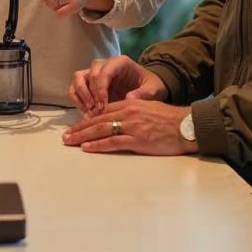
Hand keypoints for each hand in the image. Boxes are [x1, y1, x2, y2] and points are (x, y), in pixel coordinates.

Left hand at [62, 101, 195, 155]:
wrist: (186, 126)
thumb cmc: (170, 120)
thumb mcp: (148, 108)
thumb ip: (132, 111)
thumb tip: (118, 118)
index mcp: (130, 104)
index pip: (102, 110)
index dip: (87, 118)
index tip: (76, 125)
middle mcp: (128, 112)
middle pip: (97, 119)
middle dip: (79, 128)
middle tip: (65, 136)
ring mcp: (132, 126)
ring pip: (101, 129)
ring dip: (82, 136)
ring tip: (70, 142)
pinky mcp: (137, 139)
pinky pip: (112, 142)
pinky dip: (98, 145)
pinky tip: (86, 148)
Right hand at [68, 55, 167, 113]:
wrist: (147, 87)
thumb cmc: (150, 85)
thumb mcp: (154, 89)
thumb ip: (144, 93)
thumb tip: (129, 98)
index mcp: (120, 63)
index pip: (104, 72)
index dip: (100, 89)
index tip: (103, 106)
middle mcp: (104, 64)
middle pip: (90, 74)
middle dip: (91, 94)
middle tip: (97, 111)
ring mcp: (94, 73)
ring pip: (78, 78)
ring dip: (80, 95)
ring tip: (89, 111)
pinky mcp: (89, 83)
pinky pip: (75, 88)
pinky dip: (76, 99)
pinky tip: (85, 112)